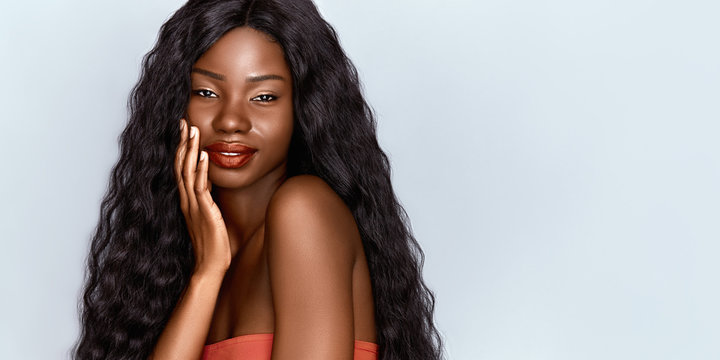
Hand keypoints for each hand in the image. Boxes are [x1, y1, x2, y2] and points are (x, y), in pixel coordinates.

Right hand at [175, 118, 230, 276]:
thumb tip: (208, 186)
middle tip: (183, 121)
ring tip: (193, 130)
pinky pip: (201, 187)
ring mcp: (194, 206)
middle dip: (182, 142)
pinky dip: (202, 170)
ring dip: (191, 150)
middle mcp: (187, 200)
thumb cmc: (211, 245)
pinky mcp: (204, 212)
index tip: (183, 131)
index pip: (181, 169)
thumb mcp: (207, 218)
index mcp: (187, 201)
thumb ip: (205, 202)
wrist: (209, 267)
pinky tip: (204, 155)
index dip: (181, 149)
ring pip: (188, 172)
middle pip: (181, 166)